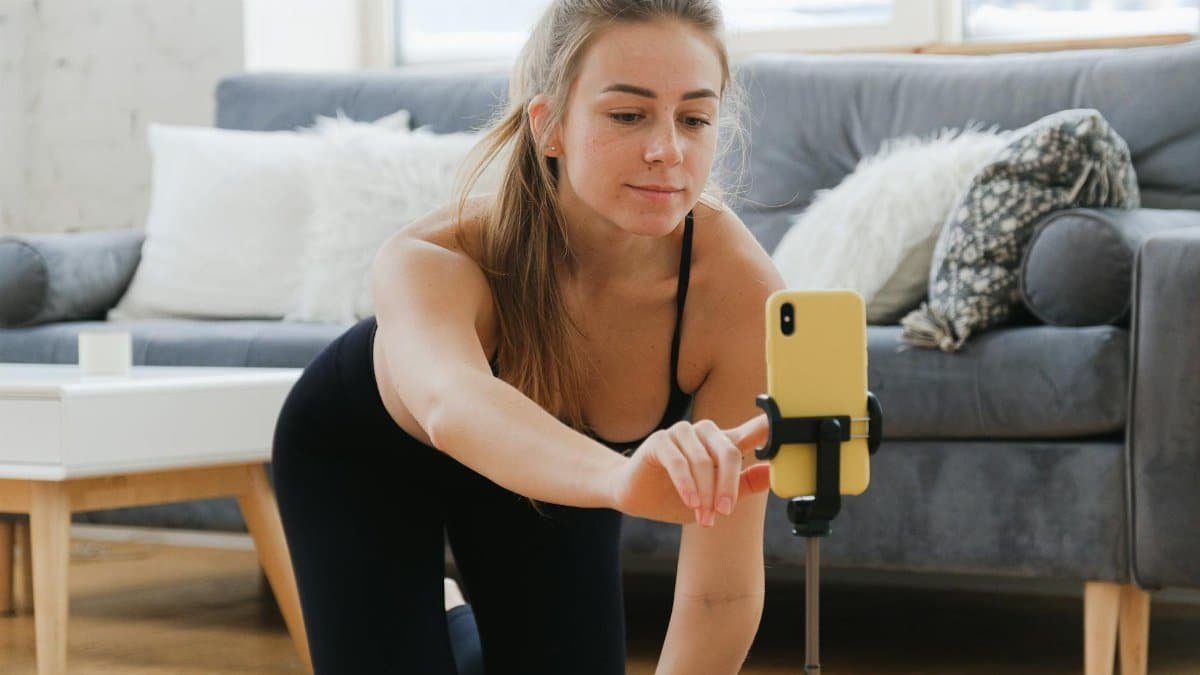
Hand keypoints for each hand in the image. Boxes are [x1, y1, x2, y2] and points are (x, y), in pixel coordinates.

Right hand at [607, 414, 771, 525]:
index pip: (753, 429)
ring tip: (702, 517)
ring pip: (703, 460)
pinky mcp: (660, 440)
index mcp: (723, 443)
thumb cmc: (677, 495)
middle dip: (728, 485)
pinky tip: (689, 502)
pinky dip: (686, 485)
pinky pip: (678, 461)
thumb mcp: (715, 499)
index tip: (791, 422)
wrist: (637, 498)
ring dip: (704, 493)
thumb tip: (770, 473)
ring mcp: (681, 433)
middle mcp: (705, 432)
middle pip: (729, 451)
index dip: (770, 425)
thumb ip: (743, 486)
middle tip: (724, 512)